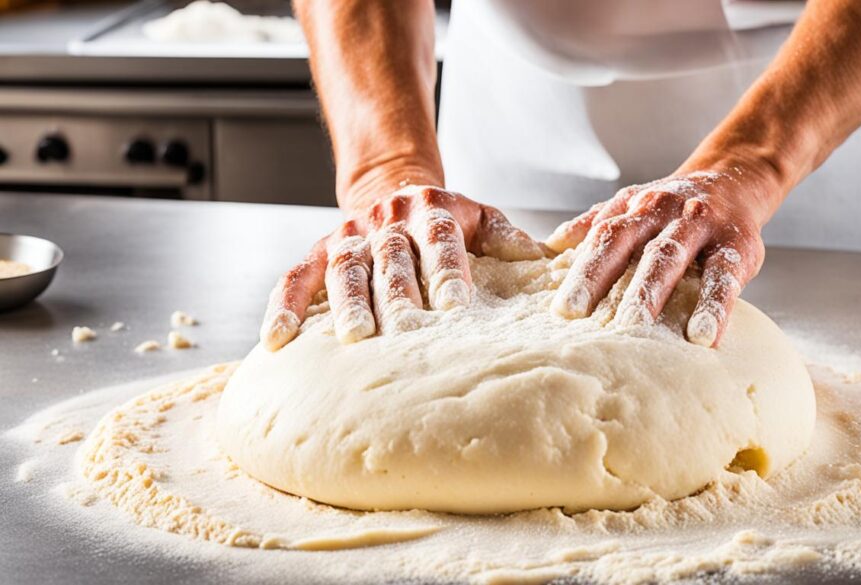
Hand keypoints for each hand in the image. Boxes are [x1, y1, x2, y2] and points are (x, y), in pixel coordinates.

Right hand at [260, 185, 544, 350]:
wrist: (392, 187)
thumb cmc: (445, 218)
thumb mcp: (480, 216)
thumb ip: (504, 237)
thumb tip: (542, 257)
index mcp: (434, 211)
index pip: (442, 241)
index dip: (447, 271)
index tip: (454, 306)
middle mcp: (389, 221)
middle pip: (391, 257)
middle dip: (395, 294)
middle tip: (399, 332)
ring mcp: (351, 236)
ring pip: (344, 267)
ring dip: (346, 302)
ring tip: (350, 337)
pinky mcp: (319, 251)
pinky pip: (295, 276)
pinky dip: (284, 305)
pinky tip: (276, 339)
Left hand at [546, 171, 768, 346]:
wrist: (734, 181)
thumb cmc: (675, 207)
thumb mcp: (634, 205)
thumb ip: (596, 223)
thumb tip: (551, 243)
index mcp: (635, 209)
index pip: (602, 238)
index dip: (582, 272)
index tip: (563, 310)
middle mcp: (664, 212)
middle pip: (629, 245)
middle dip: (604, 281)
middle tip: (584, 320)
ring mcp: (700, 226)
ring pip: (672, 257)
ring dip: (653, 292)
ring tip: (639, 328)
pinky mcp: (737, 246)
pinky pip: (724, 277)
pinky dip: (715, 307)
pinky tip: (704, 337)